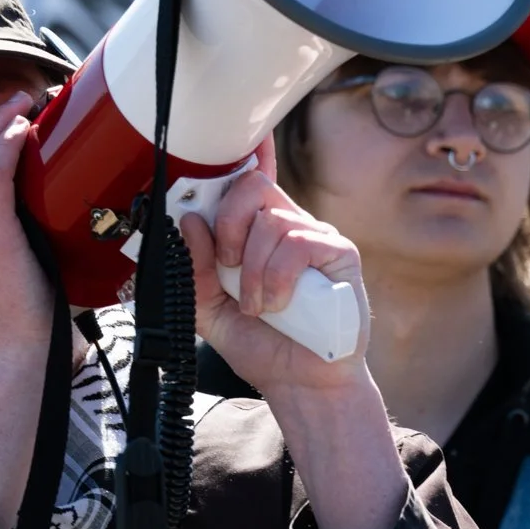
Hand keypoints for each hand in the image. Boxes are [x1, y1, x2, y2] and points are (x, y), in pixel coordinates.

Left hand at [179, 138, 370, 396]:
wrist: (300, 384)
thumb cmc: (263, 345)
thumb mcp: (210, 310)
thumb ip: (194, 270)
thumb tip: (189, 222)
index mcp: (256, 233)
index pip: (249, 180)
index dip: (244, 153)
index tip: (231, 144)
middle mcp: (288, 227)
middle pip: (253, 186)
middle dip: (227, 223)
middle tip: (226, 265)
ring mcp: (316, 238)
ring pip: (271, 220)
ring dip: (252, 270)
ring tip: (257, 306)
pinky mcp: (339, 254)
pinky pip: (297, 243)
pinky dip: (277, 277)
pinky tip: (277, 304)